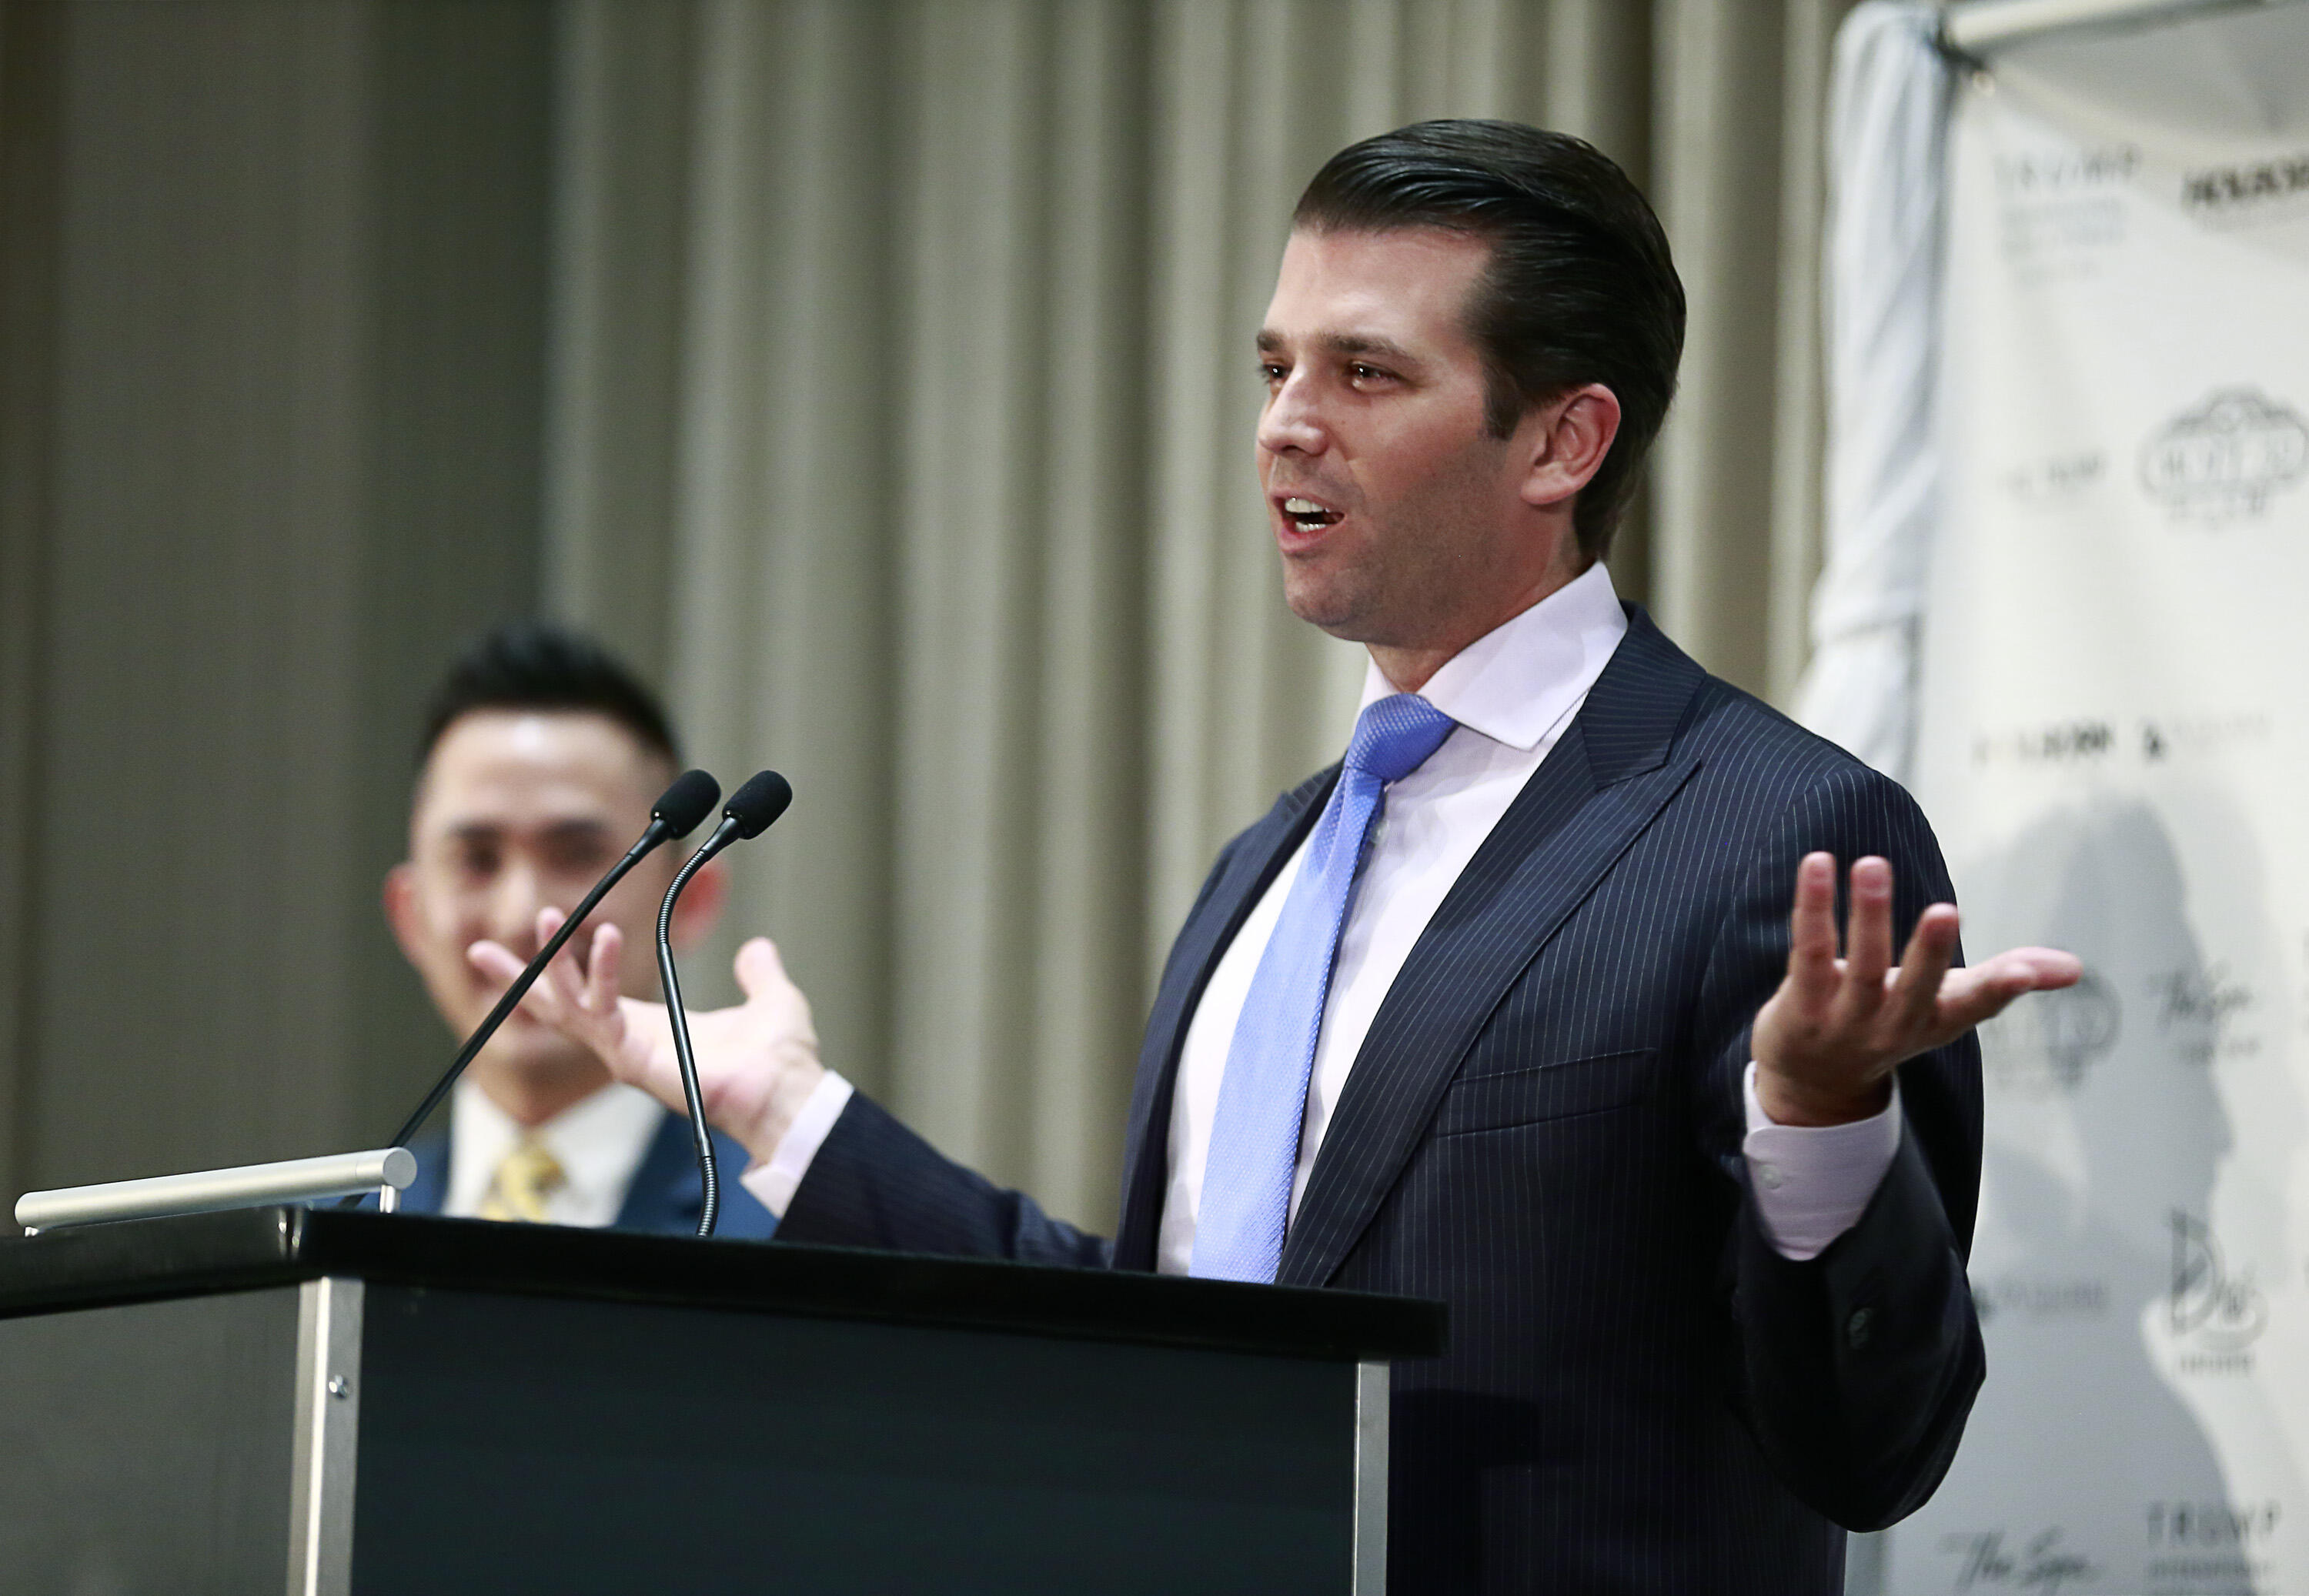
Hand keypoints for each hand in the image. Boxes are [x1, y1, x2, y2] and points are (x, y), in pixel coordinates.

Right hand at [469, 911, 827, 1165]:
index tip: (535, 944)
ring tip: (550, 916)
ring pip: (569, 1007)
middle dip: (518, 980)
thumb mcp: (768, 999)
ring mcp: (627, 1055)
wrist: (790, 1092)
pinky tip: (608, 935)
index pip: (587, 999)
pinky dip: (602, 972)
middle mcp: (629, 1044)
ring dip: (553, 963)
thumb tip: (757, 949)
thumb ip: (756, 973)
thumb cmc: (781, 1060)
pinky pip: (605, 1011)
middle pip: (555, 1009)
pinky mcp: (634, 1061)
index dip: (558, 974)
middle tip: (480, 948)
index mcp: (648, 1029)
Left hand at [1750, 853, 2080, 1125]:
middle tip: (1947, 911)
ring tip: (1874, 863)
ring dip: (1868, 916)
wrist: (1813, 1081)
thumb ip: (2003, 981)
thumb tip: (2075, 968)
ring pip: (1859, 967)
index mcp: (1936, 1022)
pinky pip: (1809, 951)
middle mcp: (1892, 1027)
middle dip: (1931, 952)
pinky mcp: (1799, 1005)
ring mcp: (1843, 1020)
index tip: (2025, 972)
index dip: (2000, 991)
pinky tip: (1818, 864)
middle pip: (1913, 989)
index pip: (1972, 1008)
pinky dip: (1814, 907)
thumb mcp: (1948, 1008)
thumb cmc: (1890, 1023)